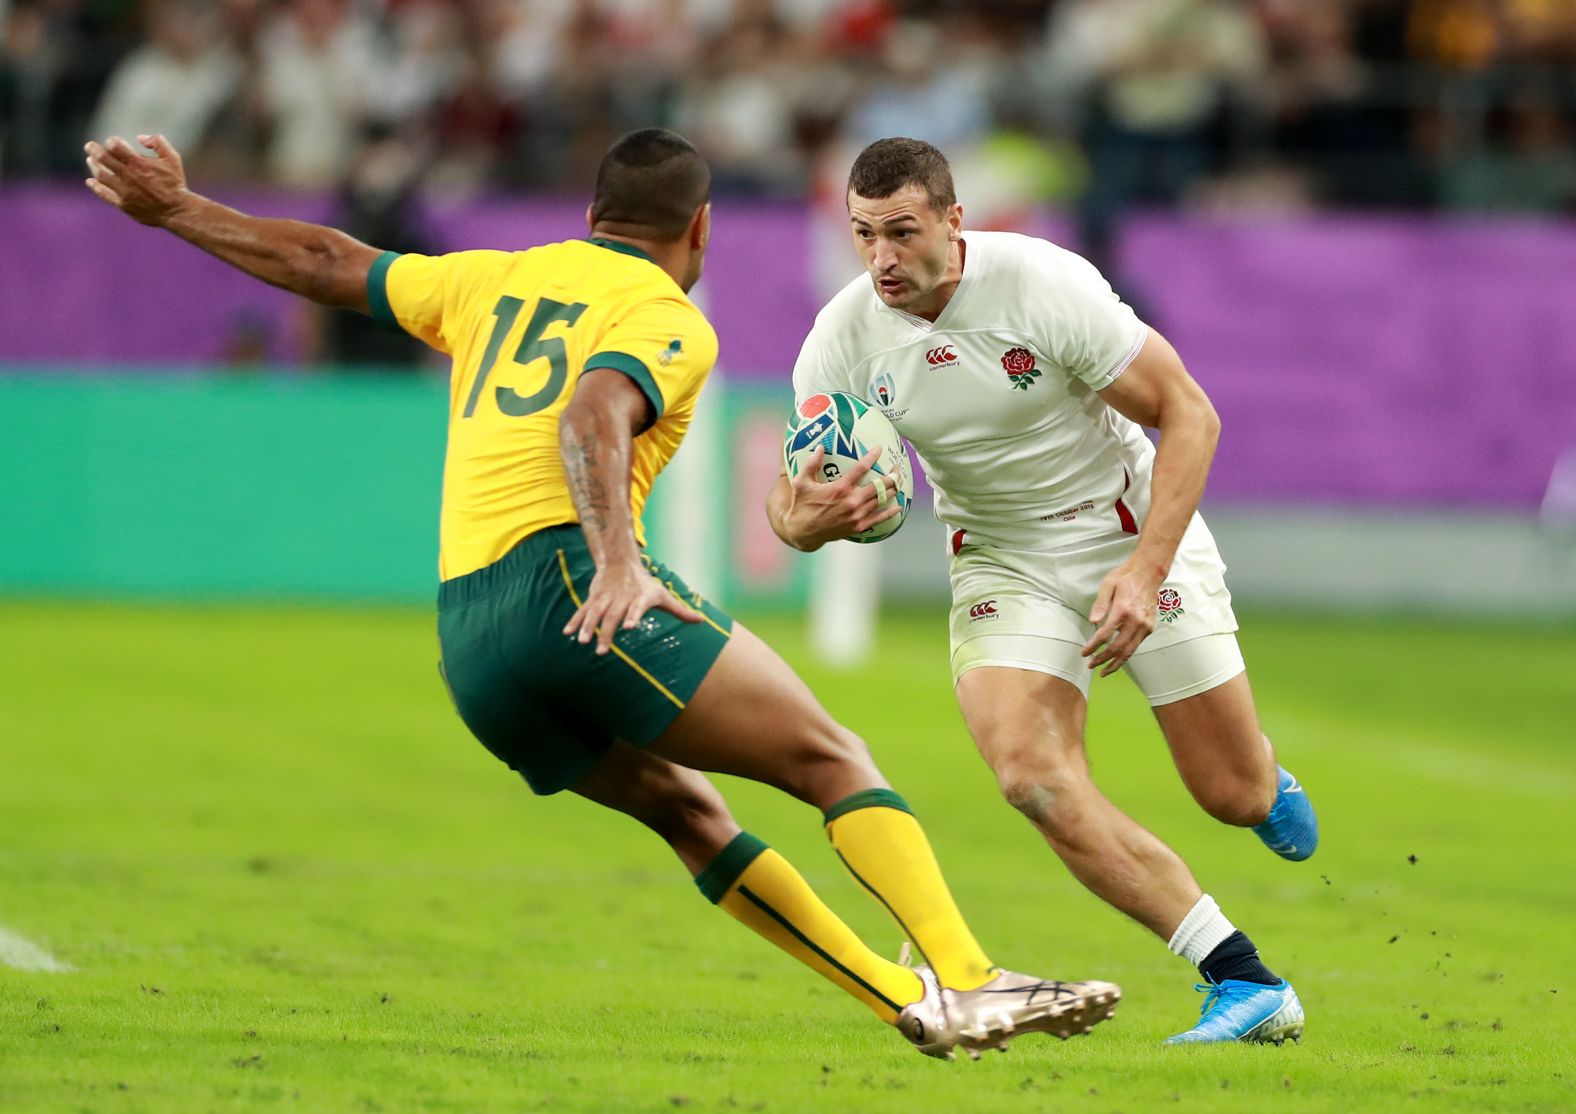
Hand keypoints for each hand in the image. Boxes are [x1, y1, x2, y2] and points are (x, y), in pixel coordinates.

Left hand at [83, 134, 190, 226]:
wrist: (177, 211)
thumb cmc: (175, 183)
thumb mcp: (173, 158)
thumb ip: (158, 142)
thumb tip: (140, 138)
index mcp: (139, 163)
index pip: (115, 146)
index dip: (112, 142)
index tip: (113, 142)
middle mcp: (128, 176)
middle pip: (103, 158)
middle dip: (94, 150)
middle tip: (89, 146)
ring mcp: (124, 191)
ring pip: (101, 175)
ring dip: (94, 166)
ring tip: (91, 161)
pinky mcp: (123, 204)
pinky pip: (105, 194)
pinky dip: (96, 187)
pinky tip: (90, 181)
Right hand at [563, 560, 702, 655]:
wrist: (621, 561)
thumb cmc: (645, 584)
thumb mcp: (663, 595)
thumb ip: (680, 610)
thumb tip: (701, 620)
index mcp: (640, 597)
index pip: (637, 607)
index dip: (633, 615)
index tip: (629, 626)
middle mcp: (622, 597)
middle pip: (613, 616)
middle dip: (607, 632)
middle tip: (602, 650)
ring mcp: (606, 598)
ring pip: (595, 613)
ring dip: (588, 627)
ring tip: (583, 641)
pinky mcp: (594, 598)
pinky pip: (583, 610)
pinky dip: (575, 621)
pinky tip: (567, 633)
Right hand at [780, 446, 899, 549]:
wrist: (803, 532)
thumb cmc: (801, 505)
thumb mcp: (801, 482)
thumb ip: (811, 463)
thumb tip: (820, 446)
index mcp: (840, 488)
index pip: (861, 468)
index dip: (872, 457)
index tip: (879, 449)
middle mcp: (852, 501)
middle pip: (880, 485)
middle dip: (891, 475)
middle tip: (896, 468)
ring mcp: (857, 515)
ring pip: (882, 500)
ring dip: (893, 490)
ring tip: (898, 482)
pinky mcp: (858, 526)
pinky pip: (879, 518)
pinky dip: (890, 512)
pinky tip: (898, 506)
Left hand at [1081, 556, 1165, 676]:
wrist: (1149, 572)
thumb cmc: (1126, 577)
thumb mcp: (1107, 585)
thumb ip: (1099, 604)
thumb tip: (1092, 622)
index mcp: (1122, 610)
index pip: (1105, 635)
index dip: (1093, 646)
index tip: (1084, 653)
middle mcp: (1135, 621)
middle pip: (1118, 648)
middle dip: (1103, 659)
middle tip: (1091, 665)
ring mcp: (1145, 625)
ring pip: (1130, 651)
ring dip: (1116, 663)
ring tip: (1104, 671)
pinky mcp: (1150, 627)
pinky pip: (1136, 645)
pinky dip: (1126, 654)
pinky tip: (1117, 659)